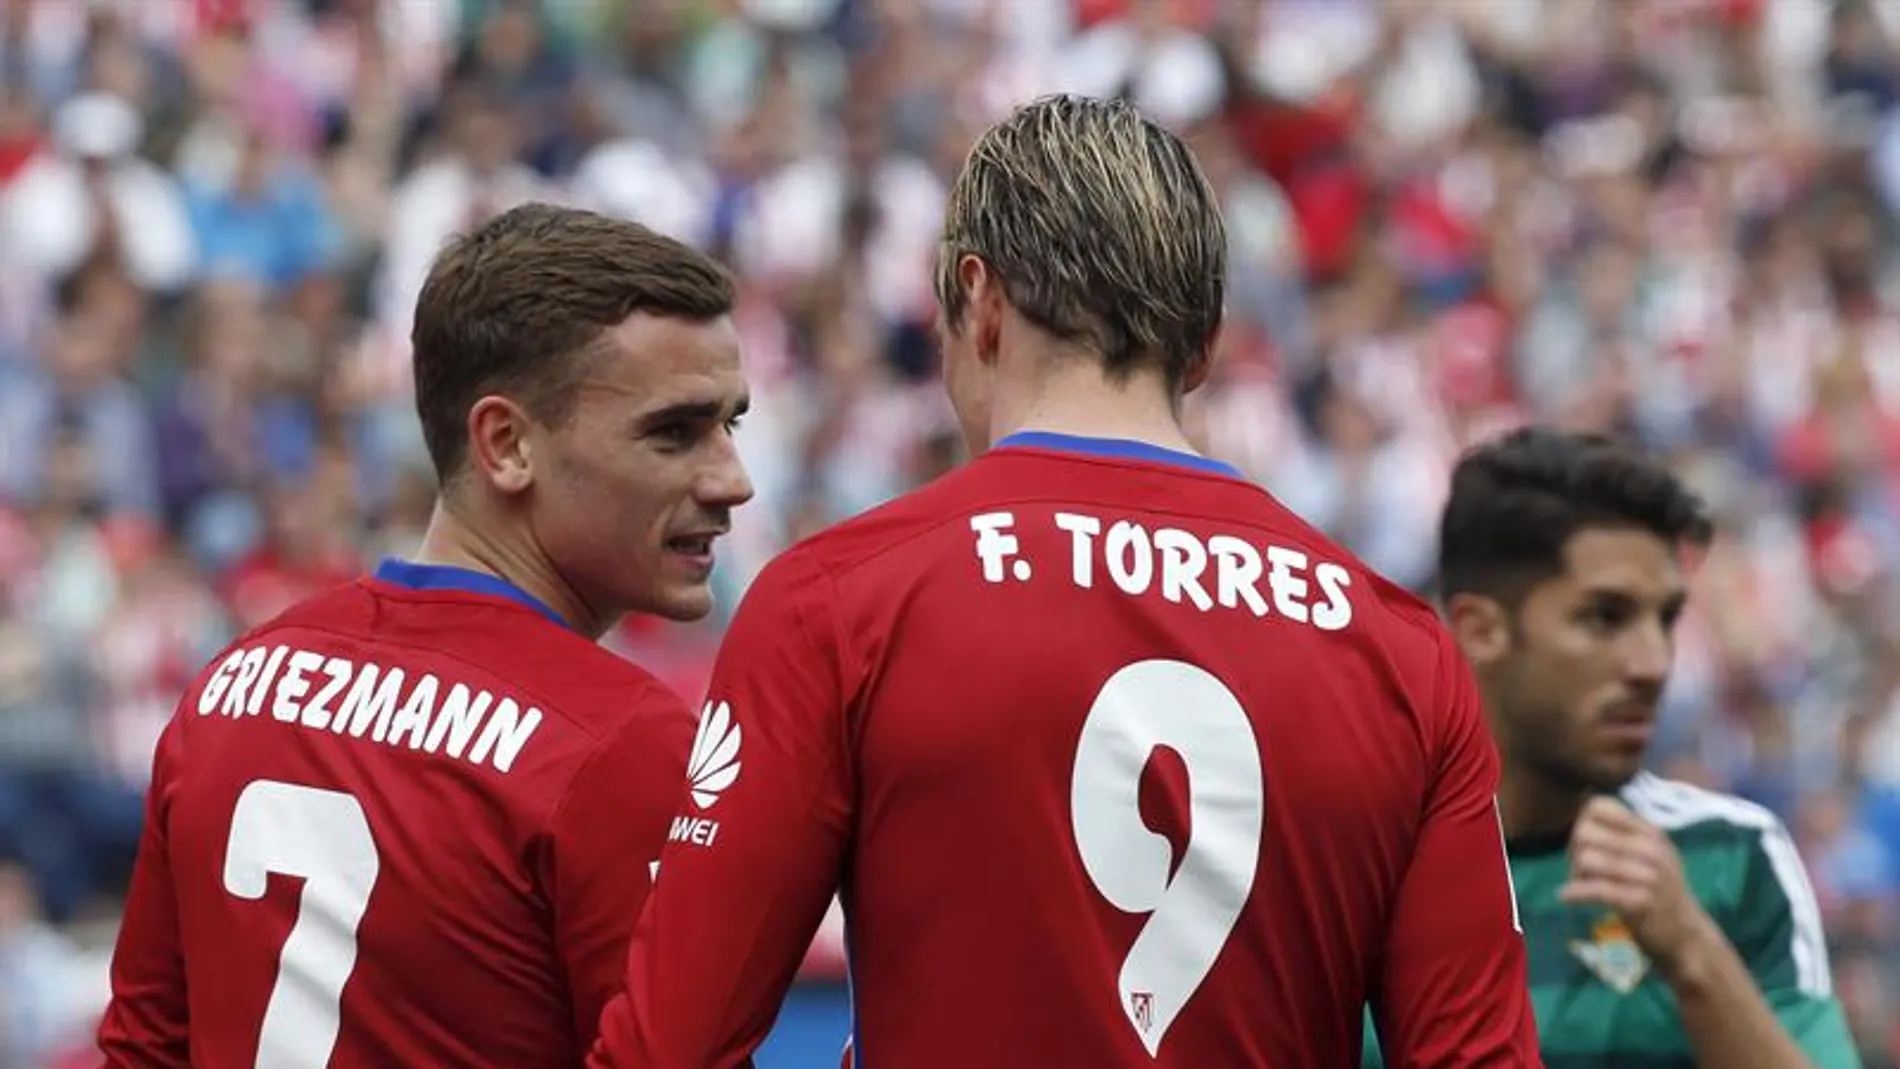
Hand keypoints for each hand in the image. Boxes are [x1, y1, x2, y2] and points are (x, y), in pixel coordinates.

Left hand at [1559, 796, 1719, 975]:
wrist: (1686, 934)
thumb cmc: (1659, 893)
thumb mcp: (1648, 856)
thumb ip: (1620, 837)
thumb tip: (1578, 822)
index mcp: (1649, 832)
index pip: (1598, 806)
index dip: (1584, 823)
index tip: (1587, 845)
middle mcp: (1650, 848)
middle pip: (1585, 832)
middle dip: (1573, 851)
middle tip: (1581, 871)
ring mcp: (1648, 875)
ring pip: (1586, 859)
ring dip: (1575, 874)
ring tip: (1582, 885)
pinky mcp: (1640, 902)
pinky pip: (1595, 889)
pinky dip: (1575, 893)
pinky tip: (1567, 897)